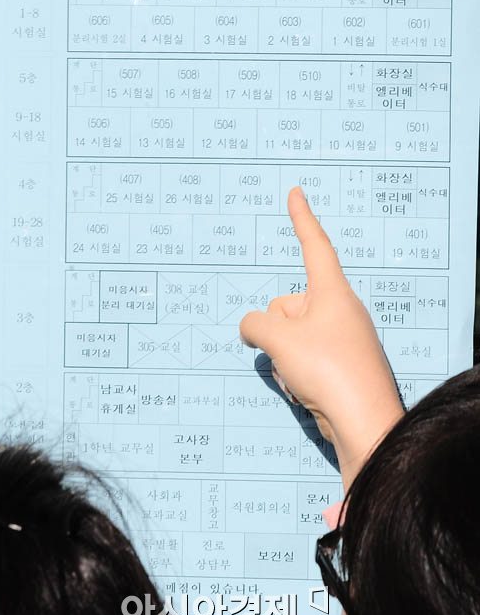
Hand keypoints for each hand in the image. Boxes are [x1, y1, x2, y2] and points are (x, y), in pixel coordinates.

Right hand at [239, 187, 403, 488]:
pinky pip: (302, 359)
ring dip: (283, 357)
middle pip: (288, 306)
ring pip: (291, 337)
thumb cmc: (328, 370)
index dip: (301, 218)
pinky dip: (295, 373)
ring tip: (300, 377)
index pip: (314, 246)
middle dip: (275, 329)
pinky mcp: (340, 366)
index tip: (296, 193)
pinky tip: (306, 392)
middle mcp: (340, 311)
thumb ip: (254, 324)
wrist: (362, 421)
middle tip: (286, 353)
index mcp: (332, 293)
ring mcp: (341, 340)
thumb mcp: (279, 340)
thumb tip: (251, 328)